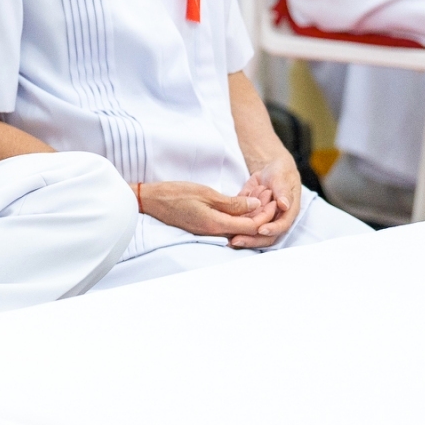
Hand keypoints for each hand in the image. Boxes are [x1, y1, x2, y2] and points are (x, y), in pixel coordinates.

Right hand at [140, 181, 277, 240]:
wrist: (151, 200)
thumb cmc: (176, 194)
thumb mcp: (207, 193)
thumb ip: (232, 202)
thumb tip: (256, 205)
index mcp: (216, 224)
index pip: (251, 225)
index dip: (265, 214)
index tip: (272, 198)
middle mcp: (215, 232)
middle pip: (247, 228)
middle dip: (262, 213)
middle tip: (270, 195)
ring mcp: (209, 230)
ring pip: (239, 226)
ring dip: (252, 213)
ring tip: (261, 195)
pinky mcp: (205, 226)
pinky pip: (228, 223)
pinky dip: (239, 214)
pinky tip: (244, 202)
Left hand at [231, 157, 301, 248]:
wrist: (271, 171)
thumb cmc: (281, 174)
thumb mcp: (282, 179)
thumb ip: (283, 192)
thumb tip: (284, 205)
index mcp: (287, 213)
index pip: (282, 226)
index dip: (272, 229)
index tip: (260, 229)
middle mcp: (276, 220)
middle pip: (266, 236)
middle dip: (251, 240)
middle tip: (236, 240)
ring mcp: (263, 220)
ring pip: (253, 234)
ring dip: (241, 237)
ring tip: (227, 240)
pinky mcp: (251, 217)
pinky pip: (243, 225)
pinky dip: (234, 227)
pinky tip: (222, 231)